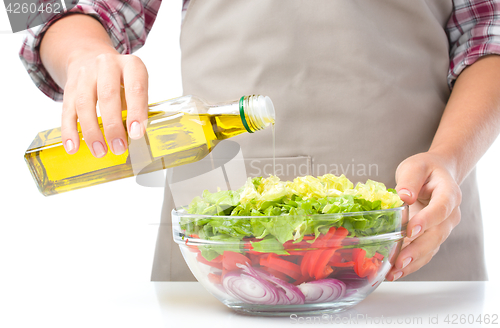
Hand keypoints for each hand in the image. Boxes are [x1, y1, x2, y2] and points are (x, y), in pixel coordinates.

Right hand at [62, 50, 148, 156]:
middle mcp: (107, 66)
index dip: (136, 112)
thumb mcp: (136, 86)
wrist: (91, 57)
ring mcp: (86, 75)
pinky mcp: (69, 87)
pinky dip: (70, 131)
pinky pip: (67, 111)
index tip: (136, 133)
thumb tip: (135, 138)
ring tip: (100, 151)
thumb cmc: (121, 80)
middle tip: (118, 148)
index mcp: (131, 66)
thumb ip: (137, 108)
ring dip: (92, 131)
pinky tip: (73, 147)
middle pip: (107, 96)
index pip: (135, 88)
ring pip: (84, 103)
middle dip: (113, 125)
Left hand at [385, 152, 461, 280]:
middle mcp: (450, 215)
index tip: (410, 231)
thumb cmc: (425, 170)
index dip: (426, 220)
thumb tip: (404, 196)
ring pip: (431, 248)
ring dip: (413, 262)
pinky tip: (395, 272)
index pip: (440, 209)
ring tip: (393, 273)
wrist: (436, 174)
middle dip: (417, 250)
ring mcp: (442, 228)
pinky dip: (411, 264)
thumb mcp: (415, 167)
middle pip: (436, 235)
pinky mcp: (432, 237)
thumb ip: (410, 180)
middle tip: (399, 261)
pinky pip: (424, 253)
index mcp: (449, 194)